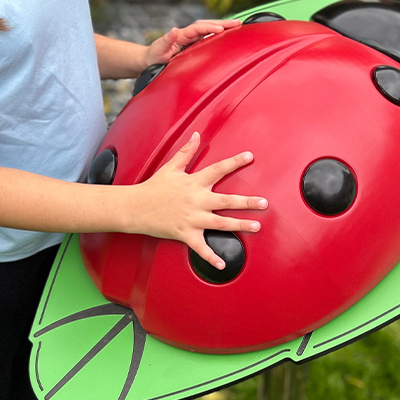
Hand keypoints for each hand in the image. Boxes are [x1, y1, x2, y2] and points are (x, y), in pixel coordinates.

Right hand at [129, 131, 267, 269]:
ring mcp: (192, 218)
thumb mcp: (171, 167)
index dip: (234, 162)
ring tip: (256, 226)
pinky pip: (200, 248)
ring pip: (220, 223)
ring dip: (239, 225)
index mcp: (194, 183)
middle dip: (247, 202)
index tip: (249, 157)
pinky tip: (222, 264)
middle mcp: (196, 200)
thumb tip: (197, 135)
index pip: (218, 169)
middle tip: (264, 203)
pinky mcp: (185, 233)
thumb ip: (186, 151)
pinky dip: (211, 257)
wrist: (135, 207)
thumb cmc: (153, 187)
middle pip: (226, 200)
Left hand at [144, 19, 241, 67]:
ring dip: (223, 26)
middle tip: (238, 22)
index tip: (221, 29)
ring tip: (238, 25)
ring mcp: (192, 38)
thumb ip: (167, 40)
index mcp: (182, 35)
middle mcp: (188, 34)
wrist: (150, 60)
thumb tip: (174, 29)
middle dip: (223, 23)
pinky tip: (229, 35)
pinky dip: (219, 34)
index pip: (198, 29)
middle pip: (207, 25)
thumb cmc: (154, 57)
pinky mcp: (194, 44)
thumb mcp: (158, 49)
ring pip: (210, 29)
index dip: (209, 28)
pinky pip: (209, 37)